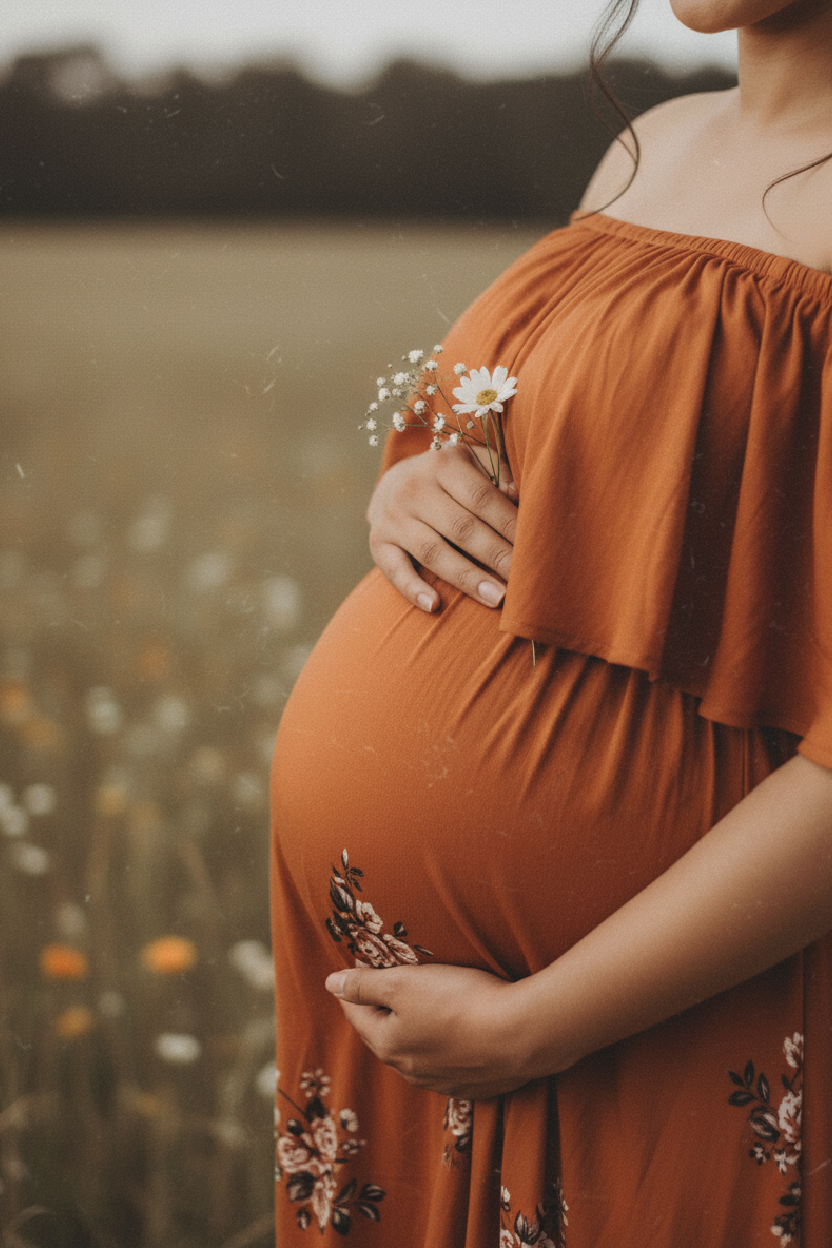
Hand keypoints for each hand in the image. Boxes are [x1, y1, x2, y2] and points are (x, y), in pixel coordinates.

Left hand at [325, 962, 531, 1098]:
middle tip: (390, 982)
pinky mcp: (474, 1084)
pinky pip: (449, 1063)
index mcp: (388, 1045)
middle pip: (386, 1034)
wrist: (521, 1035)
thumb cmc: (459, 1003)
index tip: (360, 964)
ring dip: (416, 1029)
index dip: (356, 987)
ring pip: (418, 1051)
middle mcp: (410, 1070)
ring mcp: (443, 1081)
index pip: (358, 1014)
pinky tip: (457, 1030)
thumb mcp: (404, 984)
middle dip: (383, 1009)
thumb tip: (331, 983)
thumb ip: (365, 984)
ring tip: (426, 1003)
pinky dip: (445, 1045)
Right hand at [367, 443, 517, 612]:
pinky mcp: (378, 541)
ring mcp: (393, 516)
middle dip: (496, 556)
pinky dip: (412, 589)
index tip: (534, 549)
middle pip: (462, 528)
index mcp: (443, 464)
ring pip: (433, 552)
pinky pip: (394, 569)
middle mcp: (414, 488)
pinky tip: (435, 606)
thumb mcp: (473, 462)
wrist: (393, 482)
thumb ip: (498, 474)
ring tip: (496, 598)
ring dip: (467, 577)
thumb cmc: (449, 478)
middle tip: (523, 582)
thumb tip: (517, 498)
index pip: (482, 498)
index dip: (510, 525)